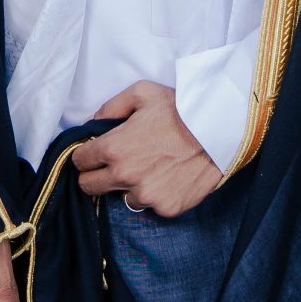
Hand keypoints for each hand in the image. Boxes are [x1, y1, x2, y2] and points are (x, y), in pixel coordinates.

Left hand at [71, 80, 222, 217]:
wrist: (220, 131)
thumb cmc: (181, 109)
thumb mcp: (142, 93)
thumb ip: (111, 107)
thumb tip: (91, 123)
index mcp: (114, 148)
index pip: (79, 161)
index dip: (86, 155)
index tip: (94, 153)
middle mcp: (125, 176)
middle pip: (89, 187)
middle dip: (96, 175)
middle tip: (114, 164)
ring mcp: (146, 195)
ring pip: (122, 197)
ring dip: (130, 186)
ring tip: (151, 167)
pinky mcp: (166, 208)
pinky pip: (151, 205)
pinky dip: (156, 194)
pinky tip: (169, 176)